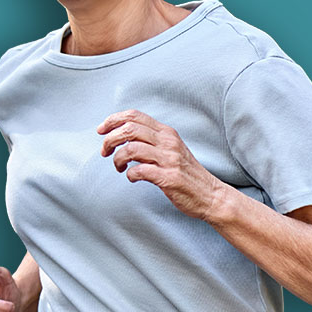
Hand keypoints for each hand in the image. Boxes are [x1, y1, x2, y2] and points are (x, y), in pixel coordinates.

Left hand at [98, 109, 224, 220]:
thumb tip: (121, 137)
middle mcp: (168, 142)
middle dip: (110, 140)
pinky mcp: (169, 177)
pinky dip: (129, 174)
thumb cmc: (185, 173)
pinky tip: (131, 177)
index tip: (101, 130)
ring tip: (119, 167)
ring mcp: (169, 160)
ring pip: (131, 149)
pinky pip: (139, 171)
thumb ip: (149, 141)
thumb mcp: (169, 149)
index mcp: (166, 132)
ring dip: (117, 159)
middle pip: (129, 129)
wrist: (210, 195)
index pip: (134, 115)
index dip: (113, 120)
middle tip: (104, 152)